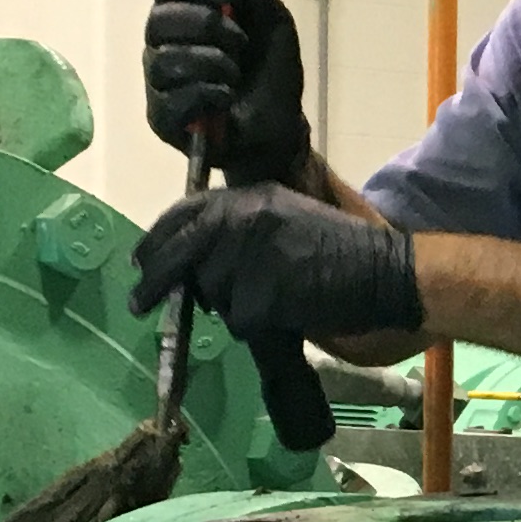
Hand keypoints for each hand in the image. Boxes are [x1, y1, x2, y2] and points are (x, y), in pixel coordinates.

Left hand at [132, 184, 422, 341]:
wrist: (382, 270)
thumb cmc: (335, 248)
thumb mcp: (282, 217)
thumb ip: (237, 228)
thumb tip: (185, 258)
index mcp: (248, 197)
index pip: (184, 213)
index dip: (156, 239)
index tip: (139, 261)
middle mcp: (245, 218)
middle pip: (182, 253)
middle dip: (155, 281)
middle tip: (138, 304)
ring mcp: (253, 255)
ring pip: (212, 293)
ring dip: (228, 306)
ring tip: (267, 300)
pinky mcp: (265, 291)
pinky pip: (240, 320)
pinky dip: (255, 324)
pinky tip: (282, 313)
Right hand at [143, 0, 313, 187]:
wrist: (278, 128)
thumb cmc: (270, 74)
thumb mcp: (275, 27)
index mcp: (185, 15)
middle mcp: (162, 44)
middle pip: (159, 19)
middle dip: (207, 25)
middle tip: (240, 41)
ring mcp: (158, 82)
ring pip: (166, 59)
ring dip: (212, 63)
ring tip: (236, 75)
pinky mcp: (160, 117)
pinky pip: (172, 98)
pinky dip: (207, 94)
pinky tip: (225, 99)